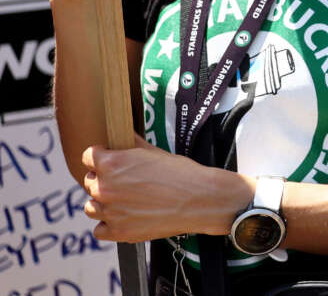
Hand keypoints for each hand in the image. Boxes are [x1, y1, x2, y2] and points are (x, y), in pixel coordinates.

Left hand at [81, 137, 252, 242]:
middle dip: (103, 179)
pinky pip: (99, 229)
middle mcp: (105, 188)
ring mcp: (110, 212)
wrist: (200, 199)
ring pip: (91, 206)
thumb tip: (123, 136)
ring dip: (103, 203)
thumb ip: (132, 145)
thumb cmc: (181, 173)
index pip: (88, 156)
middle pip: (89, 181)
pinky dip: (108, 225)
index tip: (108, 160)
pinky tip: (124, 218)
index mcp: (112, 164)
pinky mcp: (118, 232)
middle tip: (124, 182)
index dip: (100, 157)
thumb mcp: (155, 152)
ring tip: (123, 201)